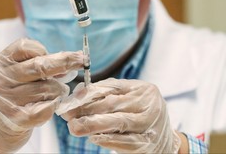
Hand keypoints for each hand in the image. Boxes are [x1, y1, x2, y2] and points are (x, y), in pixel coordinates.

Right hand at [0, 38, 82, 152]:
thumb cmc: (9, 93)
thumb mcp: (13, 73)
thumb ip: (36, 65)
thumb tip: (69, 63)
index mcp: (0, 63)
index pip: (26, 47)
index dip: (45, 50)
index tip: (60, 53)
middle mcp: (1, 79)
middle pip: (40, 66)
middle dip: (66, 62)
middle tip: (82, 60)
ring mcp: (7, 100)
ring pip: (47, 88)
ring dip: (59, 90)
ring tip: (58, 92)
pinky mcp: (16, 119)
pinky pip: (46, 108)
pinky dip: (54, 105)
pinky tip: (52, 103)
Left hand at [60, 78, 180, 152]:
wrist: (165, 139)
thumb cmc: (140, 114)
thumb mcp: (129, 98)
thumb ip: (107, 94)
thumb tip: (79, 93)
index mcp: (142, 89)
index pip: (112, 87)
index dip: (89, 93)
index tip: (70, 99)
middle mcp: (149, 104)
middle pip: (112, 104)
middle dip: (86, 109)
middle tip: (67, 114)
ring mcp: (150, 124)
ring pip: (118, 122)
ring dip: (92, 124)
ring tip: (74, 127)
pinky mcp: (148, 143)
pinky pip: (125, 141)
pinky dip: (108, 140)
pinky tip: (93, 138)